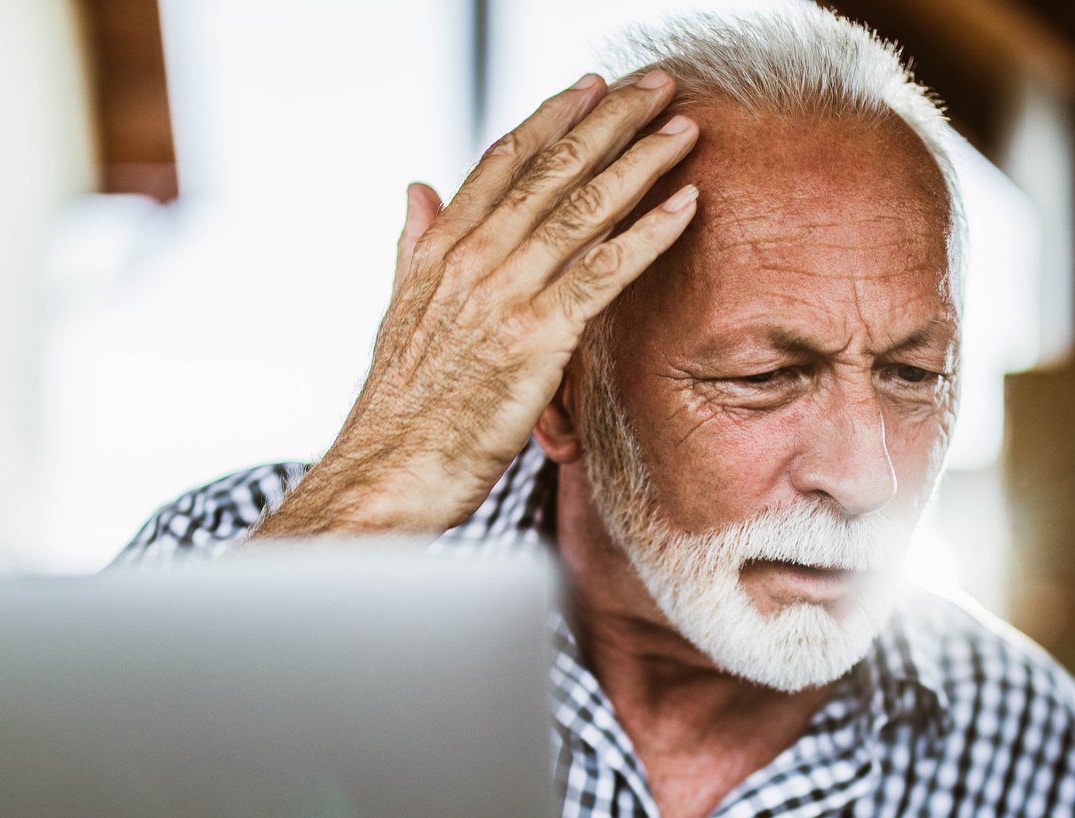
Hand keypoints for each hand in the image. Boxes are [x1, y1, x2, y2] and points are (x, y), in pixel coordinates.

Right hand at [255, 71, 701, 539]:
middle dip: (611, 122)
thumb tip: (418, 191)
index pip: (502, 163)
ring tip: (684, 130)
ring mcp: (504, 296)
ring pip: (584, 210)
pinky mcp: (537, 340)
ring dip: (642, 163)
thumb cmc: (399, 410)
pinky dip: (649, 234)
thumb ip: (415, 247)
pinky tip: (686, 204)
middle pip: (552, 171)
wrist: (388, 473)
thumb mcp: (400, 314)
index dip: (552, 120)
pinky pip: (605, 273)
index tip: (591, 89)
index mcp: (439, 250)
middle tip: (659, 86)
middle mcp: (471, 259)